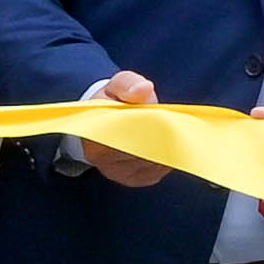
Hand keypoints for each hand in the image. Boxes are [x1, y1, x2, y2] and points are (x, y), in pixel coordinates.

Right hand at [82, 67, 168, 186]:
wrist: (103, 118)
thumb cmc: (112, 100)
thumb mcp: (118, 84)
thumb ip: (129, 84)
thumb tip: (144, 89)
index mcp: (95, 132)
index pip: (130, 133)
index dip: (149, 124)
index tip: (161, 114)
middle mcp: (101, 158)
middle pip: (142, 151)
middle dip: (160, 136)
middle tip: (169, 121)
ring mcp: (116, 172)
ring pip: (151, 163)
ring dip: (163, 148)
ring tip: (164, 131)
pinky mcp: (130, 180)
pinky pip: (155, 173)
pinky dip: (164, 160)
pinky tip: (162, 145)